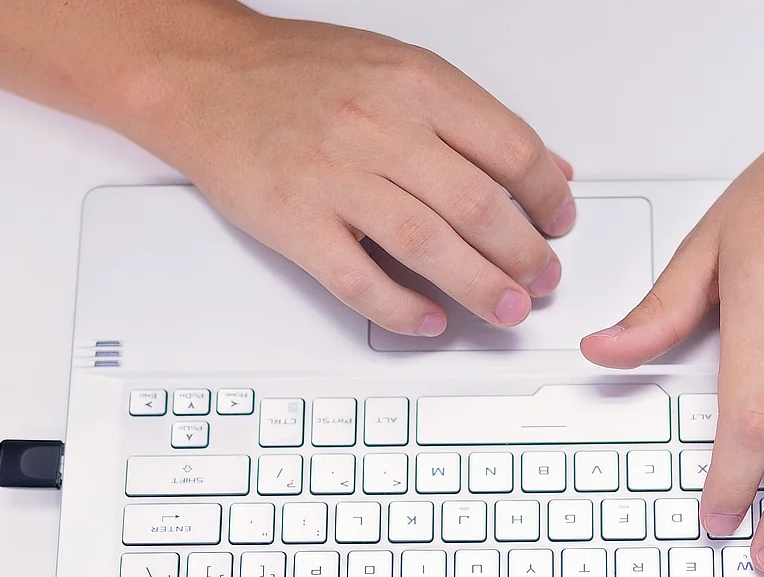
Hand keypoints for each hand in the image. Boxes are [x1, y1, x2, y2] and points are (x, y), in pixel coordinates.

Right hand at [122, 15, 575, 335]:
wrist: (205, 77)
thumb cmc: (298, 74)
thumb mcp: (399, 69)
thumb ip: (472, 119)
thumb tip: (545, 168)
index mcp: (415, 85)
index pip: (511, 149)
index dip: (548, 197)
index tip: (559, 224)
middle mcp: (379, 128)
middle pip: (479, 206)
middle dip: (525, 255)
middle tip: (542, 280)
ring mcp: (335, 177)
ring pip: (430, 246)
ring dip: (481, 288)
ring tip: (507, 309)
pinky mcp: (294, 222)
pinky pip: (359, 280)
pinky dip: (402, 309)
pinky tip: (429, 320)